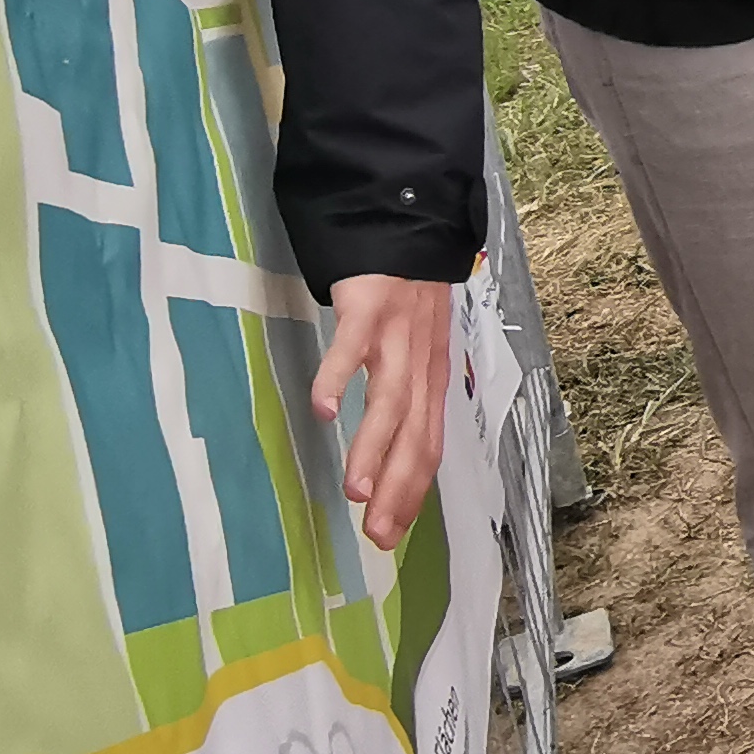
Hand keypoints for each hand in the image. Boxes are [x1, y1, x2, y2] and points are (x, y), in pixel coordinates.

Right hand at [311, 275, 456, 552]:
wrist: (408, 219)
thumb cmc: (405, 294)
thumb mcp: (416, 348)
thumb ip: (406, 394)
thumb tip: (390, 450)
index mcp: (431, 378)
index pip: (428, 445)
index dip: (412, 491)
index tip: (392, 534)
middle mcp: (421, 362)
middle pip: (413, 434)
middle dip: (396, 488)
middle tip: (376, 533)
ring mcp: (397, 333)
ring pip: (389, 399)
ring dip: (372, 446)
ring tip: (355, 489)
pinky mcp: (370, 304)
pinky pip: (353, 346)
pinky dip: (338, 376)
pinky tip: (322, 409)